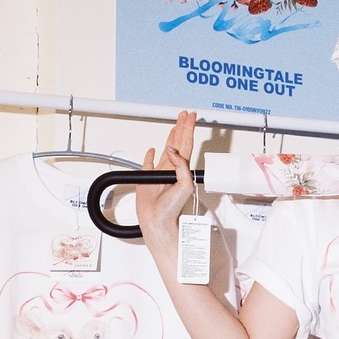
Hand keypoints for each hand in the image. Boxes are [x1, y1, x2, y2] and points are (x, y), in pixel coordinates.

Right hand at [137, 110, 197, 253]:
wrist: (157, 223)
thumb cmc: (172, 211)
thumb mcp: (184, 186)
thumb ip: (181, 166)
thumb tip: (172, 151)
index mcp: (181, 170)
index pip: (186, 144)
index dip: (188, 129)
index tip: (190, 117)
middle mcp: (172, 170)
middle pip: (178, 143)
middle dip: (182, 128)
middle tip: (185, 116)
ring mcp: (160, 174)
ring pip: (166, 150)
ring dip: (170, 137)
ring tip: (174, 126)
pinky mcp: (148, 180)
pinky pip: (149, 163)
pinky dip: (150, 156)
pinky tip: (153, 150)